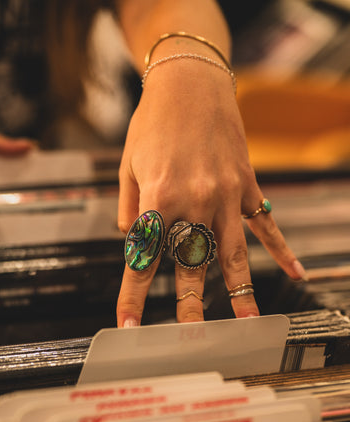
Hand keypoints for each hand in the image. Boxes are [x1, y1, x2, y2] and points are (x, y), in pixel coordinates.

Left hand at [116, 59, 305, 326]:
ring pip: (233, 252)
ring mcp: (226, 194)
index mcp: (160, 195)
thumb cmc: (153, 121)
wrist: (190, 80)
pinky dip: (281, 249)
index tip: (128, 323)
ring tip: (246, 322)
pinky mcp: (246, 185)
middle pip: (192, 262)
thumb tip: (136, 241)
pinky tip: (296, 273)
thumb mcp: (128, 165)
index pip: (145, 256)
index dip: (134, 293)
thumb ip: (131, 209)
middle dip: (190, 303)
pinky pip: (265, 223)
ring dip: (240, 290)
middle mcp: (195, 199)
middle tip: (189, 337)